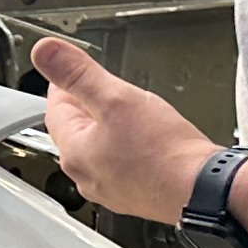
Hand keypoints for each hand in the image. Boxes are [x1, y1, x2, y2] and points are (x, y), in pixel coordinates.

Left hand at [30, 36, 213, 220]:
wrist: (202, 189)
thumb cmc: (164, 152)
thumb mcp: (116, 98)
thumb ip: (78, 74)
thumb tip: (45, 53)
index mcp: (74, 153)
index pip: (55, 110)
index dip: (65, 84)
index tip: (73, 71)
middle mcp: (87, 176)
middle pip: (77, 130)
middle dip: (90, 106)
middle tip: (110, 90)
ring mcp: (111, 189)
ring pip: (101, 148)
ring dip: (112, 128)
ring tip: (133, 114)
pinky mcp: (135, 194)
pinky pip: (123, 164)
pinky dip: (130, 148)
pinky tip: (149, 140)